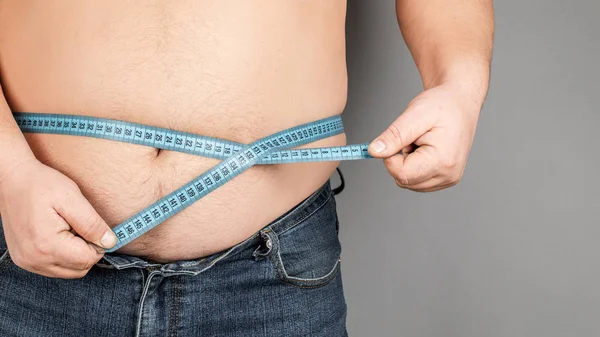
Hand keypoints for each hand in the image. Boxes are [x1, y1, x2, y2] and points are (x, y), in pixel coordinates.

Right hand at [0, 158, 116, 277]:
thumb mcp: (72, 198)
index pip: (88, 259)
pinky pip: (54, 268)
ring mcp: (27, 262)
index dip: (98, 244)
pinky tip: (58, 236)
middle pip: (79, 269)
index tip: (92, 227)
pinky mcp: (23, 260)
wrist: (12, 180)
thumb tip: (110, 243)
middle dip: (87, 250)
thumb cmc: (41, 185)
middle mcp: (34, 259)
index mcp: (47, 245)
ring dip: (75, 255)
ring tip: (68, 230)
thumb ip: (92, 223)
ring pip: (68, 272)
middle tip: (80, 227)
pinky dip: (63, 256)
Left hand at [368, 83, 481, 191]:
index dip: (391, 157)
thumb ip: (394, 136)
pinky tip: (426, 149)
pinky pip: (417, 180)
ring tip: (421, 142)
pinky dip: (415, 166)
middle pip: (404, 180)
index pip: (401, 174)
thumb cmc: (442, 105)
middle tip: (414, 139)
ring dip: (407, 163)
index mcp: (443, 161)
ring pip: (409, 182)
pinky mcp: (445, 178)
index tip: (401, 139)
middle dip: (401, 159)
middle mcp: (448, 174)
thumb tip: (374, 152)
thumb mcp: (414, 114)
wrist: (460, 102)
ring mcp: (448, 178)